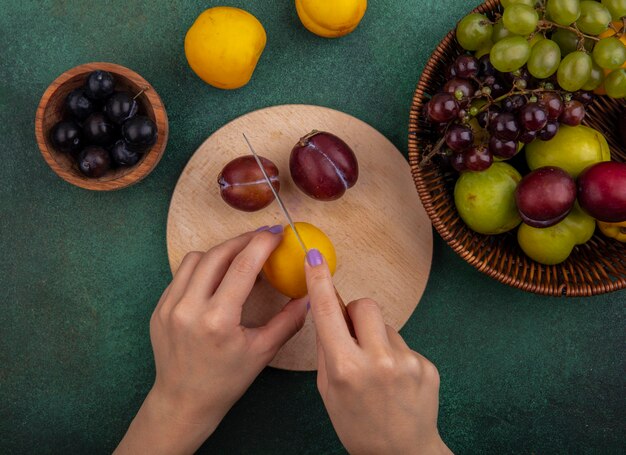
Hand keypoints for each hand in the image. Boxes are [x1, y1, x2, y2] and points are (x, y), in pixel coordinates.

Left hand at [116, 227, 307, 454]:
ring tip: (240, 256)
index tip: (277, 233)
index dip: (262, 243)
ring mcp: (169, 307)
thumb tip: (308, 297)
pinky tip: (218, 276)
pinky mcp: (159, 308)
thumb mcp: (263, 352)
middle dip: (243, 240)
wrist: (183, 401)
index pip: (243, 266)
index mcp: (218, 320)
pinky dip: (202, 268)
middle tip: (262, 238)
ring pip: (196, 259)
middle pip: (218, 254)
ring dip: (220, 252)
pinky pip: (181, 274)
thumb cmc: (226, 381)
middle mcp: (189, 308)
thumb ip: (288, 322)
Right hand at [304, 249, 450, 454]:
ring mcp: (406, 362)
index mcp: (345, 367)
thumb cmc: (356, 425)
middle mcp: (377, 361)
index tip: (314, 257)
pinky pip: (404, 343)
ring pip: (386, 325)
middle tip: (354, 336)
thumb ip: (327, 347)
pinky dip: (396, 355)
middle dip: (356, 314)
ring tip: (378, 370)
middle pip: (365, 305)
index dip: (318, 280)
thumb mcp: (327, 389)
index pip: (327, 311)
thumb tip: (326, 309)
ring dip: (378, 337)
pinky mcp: (426, 365)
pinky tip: (396, 381)